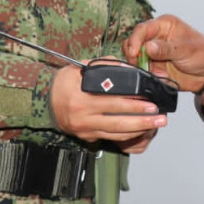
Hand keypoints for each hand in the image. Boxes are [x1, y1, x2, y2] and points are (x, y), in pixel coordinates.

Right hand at [51, 61, 167, 145]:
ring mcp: (85, 128)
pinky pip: (111, 138)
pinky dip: (128, 135)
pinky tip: (141, 130)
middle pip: (118, 119)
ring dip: (139, 128)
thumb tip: (127, 68)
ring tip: (156, 124)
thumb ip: (103, 66)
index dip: (133, 101)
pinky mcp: (87, 137)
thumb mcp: (79, 68)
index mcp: (81, 95)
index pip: (112, 99)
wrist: (44, 101)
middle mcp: (83, 114)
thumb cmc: (64, 83)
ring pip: (116, 132)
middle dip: (142, 117)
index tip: (149, 99)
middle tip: (159, 115)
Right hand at [123, 14, 203, 92]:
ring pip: (136, 58)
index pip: (142, 29)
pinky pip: (143, 71)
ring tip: (158, 73)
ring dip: (143, 67)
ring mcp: (153, 52)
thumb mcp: (186, 49)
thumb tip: (148, 47)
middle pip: (134, 43)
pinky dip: (149, 75)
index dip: (135, 40)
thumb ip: (166, 48)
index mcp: (164, 25)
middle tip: (140, 65)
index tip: (133, 52)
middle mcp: (156, 37)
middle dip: (134, 55)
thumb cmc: (203, 53)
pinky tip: (161, 77)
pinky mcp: (154, 66)